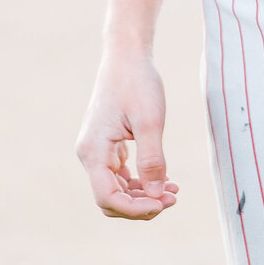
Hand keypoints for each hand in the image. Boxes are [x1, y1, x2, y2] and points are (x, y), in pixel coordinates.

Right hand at [76, 48, 179, 220]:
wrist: (127, 56)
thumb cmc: (137, 83)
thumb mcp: (150, 121)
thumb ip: (152, 160)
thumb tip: (156, 196)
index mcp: (93, 151)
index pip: (108, 198)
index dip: (135, 209)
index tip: (163, 203)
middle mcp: (90, 154)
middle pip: (110, 199)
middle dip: (141, 205)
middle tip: (172, 198)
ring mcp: (97, 151)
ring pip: (117, 189)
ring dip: (143, 196)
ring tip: (173, 190)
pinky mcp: (108, 146)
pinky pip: (121, 176)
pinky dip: (141, 182)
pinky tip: (164, 179)